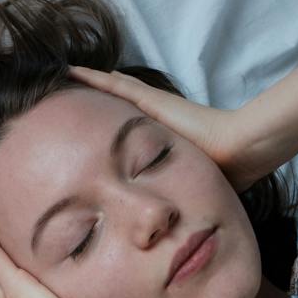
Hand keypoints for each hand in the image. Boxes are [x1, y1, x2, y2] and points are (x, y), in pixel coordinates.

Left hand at [64, 65, 280, 194]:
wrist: (238, 152)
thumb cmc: (222, 172)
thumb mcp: (186, 186)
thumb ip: (175, 197)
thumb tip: (169, 226)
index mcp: (157, 141)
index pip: (124, 135)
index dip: (103, 134)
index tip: (80, 136)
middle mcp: (152, 120)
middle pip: (114, 107)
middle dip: (90, 103)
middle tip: (59, 99)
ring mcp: (151, 107)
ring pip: (110, 91)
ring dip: (87, 86)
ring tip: (61, 78)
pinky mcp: (150, 101)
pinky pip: (113, 86)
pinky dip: (91, 78)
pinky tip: (70, 70)